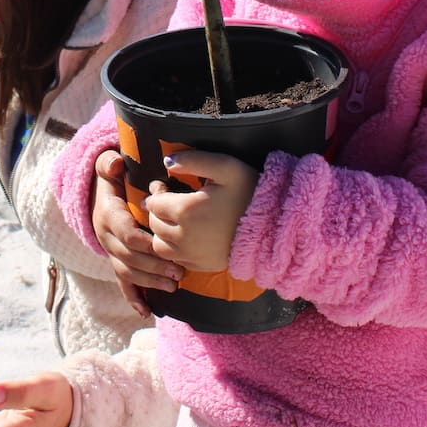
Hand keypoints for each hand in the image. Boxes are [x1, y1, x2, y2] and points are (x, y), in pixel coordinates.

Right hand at [91, 150, 181, 315]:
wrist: (98, 195)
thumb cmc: (112, 179)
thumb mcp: (107, 166)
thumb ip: (109, 163)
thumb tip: (115, 163)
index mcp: (109, 216)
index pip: (126, 234)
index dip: (145, 243)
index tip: (165, 247)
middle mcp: (107, 237)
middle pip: (129, 257)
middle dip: (154, 266)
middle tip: (178, 272)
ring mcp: (111, 252)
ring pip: (128, 272)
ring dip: (150, 282)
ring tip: (173, 286)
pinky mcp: (116, 261)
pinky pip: (122, 282)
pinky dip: (133, 297)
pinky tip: (146, 311)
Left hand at [144, 150, 259, 272]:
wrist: (274, 226)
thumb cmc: (250, 192)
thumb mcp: (226, 167)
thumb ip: (194, 160)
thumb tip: (167, 161)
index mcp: (186, 210)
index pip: (153, 203)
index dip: (156, 192)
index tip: (165, 186)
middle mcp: (183, 236)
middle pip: (154, 224)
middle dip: (157, 211)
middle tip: (168, 201)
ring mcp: (192, 254)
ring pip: (159, 245)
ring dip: (161, 232)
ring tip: (174, 221)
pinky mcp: (202, 266)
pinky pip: (175, 260)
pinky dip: (174, 249)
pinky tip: (186, 236)